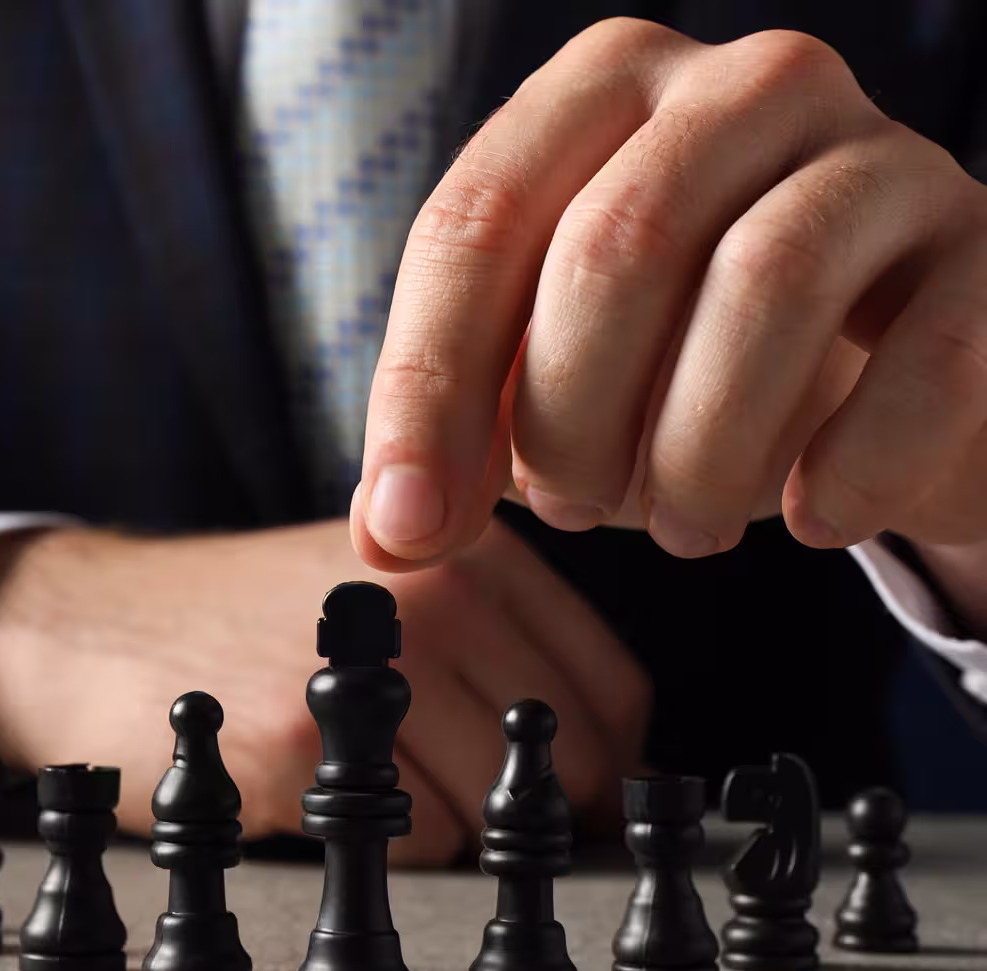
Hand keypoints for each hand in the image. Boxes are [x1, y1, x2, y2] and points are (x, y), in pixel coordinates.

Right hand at [0, 519, 648, 864]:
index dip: (604, 765)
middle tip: (480, 820)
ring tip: (374, 789)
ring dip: (453, 832)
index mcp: (468, 550)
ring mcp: (367, 670)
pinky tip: (320, 798)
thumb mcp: (385, 575)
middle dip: (542, 816)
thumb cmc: (246, 615)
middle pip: (568, 762)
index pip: (613, 691)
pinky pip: (406, 841)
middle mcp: (433, 598)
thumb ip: (494, 635)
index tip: (574, 800)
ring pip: (493, 813)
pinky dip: (381, 847)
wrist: (83, 623)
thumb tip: (594, 757)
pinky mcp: (298, 746)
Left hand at [354, 18, 986, 577]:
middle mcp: (736, 91)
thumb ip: (464, 441)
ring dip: (700, 451)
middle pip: (614, 247)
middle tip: (579, 509)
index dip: (427, 394)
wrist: (879, 372)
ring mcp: (873, 155)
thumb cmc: (690, 372)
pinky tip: (814, 521)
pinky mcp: (981, 249)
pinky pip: (926, 357)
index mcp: (599, 101)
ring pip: (768, 283)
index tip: (409, 527)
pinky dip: (855, 466)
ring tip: (677, 529)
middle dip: (572, 423)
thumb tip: (388, 533)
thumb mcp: (555, 387)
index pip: (473, 227)